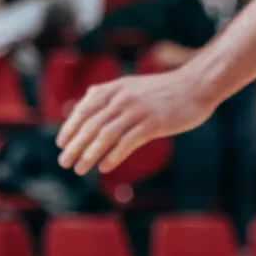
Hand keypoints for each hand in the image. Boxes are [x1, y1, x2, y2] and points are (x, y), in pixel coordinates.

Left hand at [56, 68, 217, 175]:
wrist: (195, 86)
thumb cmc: (161, 90)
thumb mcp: (129, 86)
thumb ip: (108, 96)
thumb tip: (84, 109)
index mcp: (113, 89)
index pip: (84, 109)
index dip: (70, 127)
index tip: (61, 143)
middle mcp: (121, 98)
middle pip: (91, 125)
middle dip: (75, 145)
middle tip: (63, 162)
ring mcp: (137, 110)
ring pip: (106, 135)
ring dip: (90, 154)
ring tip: (80, 169)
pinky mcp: (153, 123)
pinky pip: (127, 142)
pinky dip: (113, 155)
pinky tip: (104, 167)